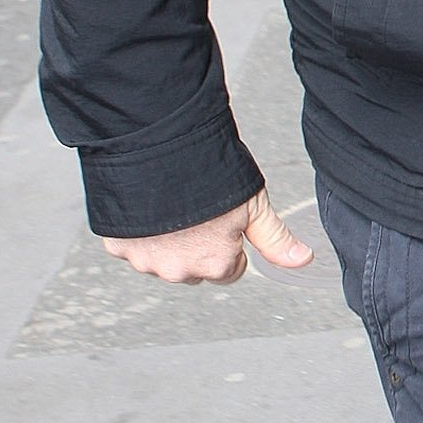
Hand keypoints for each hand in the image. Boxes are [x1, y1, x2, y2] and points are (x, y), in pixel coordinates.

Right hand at [101, 186, 314, 284]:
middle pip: (195, 267)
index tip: (222, 219)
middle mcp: (180, 272)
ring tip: (172, 204)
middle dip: (196, 245)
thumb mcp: (253, 204)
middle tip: (195, 209)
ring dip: (166, 241)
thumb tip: (303, 259)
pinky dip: (139, 232)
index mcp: (216, 265)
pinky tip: (148, 205)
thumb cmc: (207, 174)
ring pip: (162, 260)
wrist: (156, 149)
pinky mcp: (118, 248)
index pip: (229, 270)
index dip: (229, 243)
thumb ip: (275, 238)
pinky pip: (132, 246)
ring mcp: (146, 262)